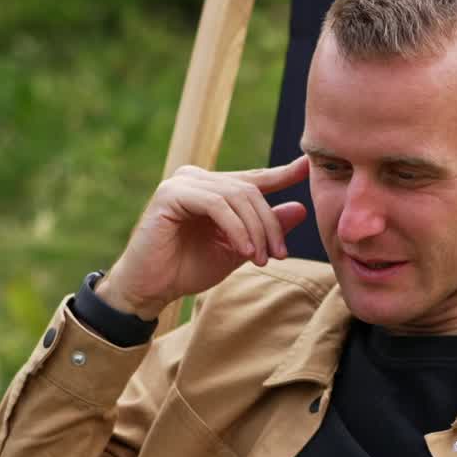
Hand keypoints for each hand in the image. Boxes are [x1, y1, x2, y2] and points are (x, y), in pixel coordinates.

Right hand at [96, 156, 310, 319]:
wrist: (150, 288)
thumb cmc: (188, 269)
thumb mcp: (237, 249)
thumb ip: (264, 229)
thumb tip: (300, 208)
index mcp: (212, 188)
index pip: (253, 179)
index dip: (281, 174)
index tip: (306, 167)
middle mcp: (196, 178)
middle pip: (250, 190)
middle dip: (269, 224)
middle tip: (279, 254)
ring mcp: (182, 182)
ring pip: (236, 196)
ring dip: (255, 230)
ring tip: (260, 259)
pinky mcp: (170, 194)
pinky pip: (216, 204)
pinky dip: (236, 228)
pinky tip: (243, 250)